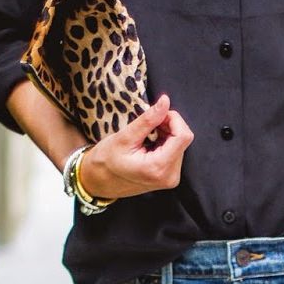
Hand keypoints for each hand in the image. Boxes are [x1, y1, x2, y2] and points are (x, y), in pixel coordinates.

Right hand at [78, 93, 193, 202]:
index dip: (173, 119)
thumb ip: (148, 120)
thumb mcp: (125, 137)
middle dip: (168, 126)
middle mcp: (170, 176)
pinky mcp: (170, 176)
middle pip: (183, 139)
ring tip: (146, 136)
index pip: (183, 136)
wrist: (99, 182)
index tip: (157, 115)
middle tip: (147, 126)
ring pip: (180, 144)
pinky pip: (176, 151)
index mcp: (159, 168)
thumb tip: (165, 101)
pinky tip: (149, 143)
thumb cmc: (106, 161)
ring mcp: (171, 178)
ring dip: (166, 133)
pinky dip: (165, 141)